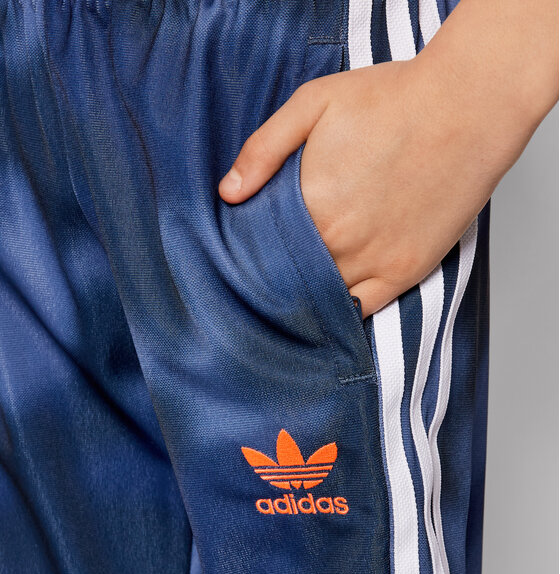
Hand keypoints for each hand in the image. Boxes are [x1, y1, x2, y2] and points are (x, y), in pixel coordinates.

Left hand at [219, 0, 556, 316]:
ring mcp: (374, 262)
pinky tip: (329, 309)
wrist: (466, 107)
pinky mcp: (405, 272)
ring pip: (322, 300)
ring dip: (305, 301)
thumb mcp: (314, 103)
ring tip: (291, 298)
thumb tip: (228, 193)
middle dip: (274, 281)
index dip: (250, 256)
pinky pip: (363, 311)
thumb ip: (264, 149)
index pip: (262, 250)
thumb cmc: (393, 100)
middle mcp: (338, 242)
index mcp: (310, 204)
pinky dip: (343, 314)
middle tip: (261, 284)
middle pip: (288, 280)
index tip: (243, 259)